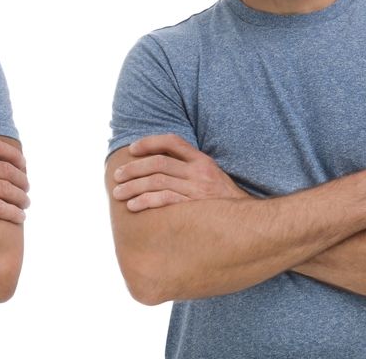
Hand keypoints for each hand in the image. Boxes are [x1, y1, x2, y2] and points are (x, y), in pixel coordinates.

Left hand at [111, 134, 249, 211]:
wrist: (248, 224)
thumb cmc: (224, 202)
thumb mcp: (212, 177)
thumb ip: (190, 169)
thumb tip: (159, 167)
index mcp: (203, 161)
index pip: (173, 141)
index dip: (150, 142)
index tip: (132, 149)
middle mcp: (199, 172)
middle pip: (159, 163)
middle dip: (133, 168)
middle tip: (116, 176)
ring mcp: (197, 189)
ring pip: (157, 181)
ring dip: (133, 186)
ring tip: (118, 193)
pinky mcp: (194, 207)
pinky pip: (164, 200)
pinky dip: (145, 202)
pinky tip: (133, 206)